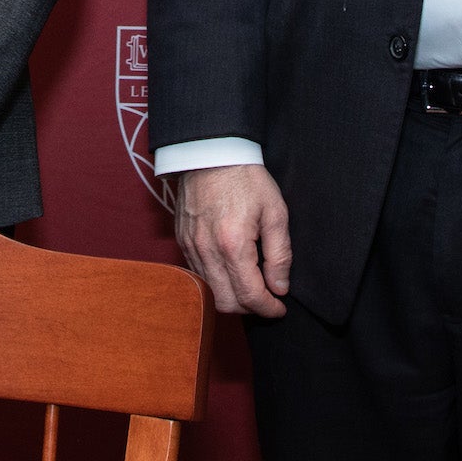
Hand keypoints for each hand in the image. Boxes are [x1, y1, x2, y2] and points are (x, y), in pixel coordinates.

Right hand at [175, 163, 290, 317]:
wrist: (211, 152)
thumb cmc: (247, 178)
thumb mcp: (275, 212)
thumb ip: (279, 254)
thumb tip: (280, 287)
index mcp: (233, 244)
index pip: (250, 295)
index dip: (269, 308)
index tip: (280, 308)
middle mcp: (207, 250)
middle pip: (226, 302)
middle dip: (249, 308)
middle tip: (266, 299)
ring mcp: (190, 246)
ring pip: (209, 291)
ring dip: (231, 296)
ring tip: (250, 285)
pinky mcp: (182, 240)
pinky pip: (198, 274)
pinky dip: (215, 281)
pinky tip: (230, 269)